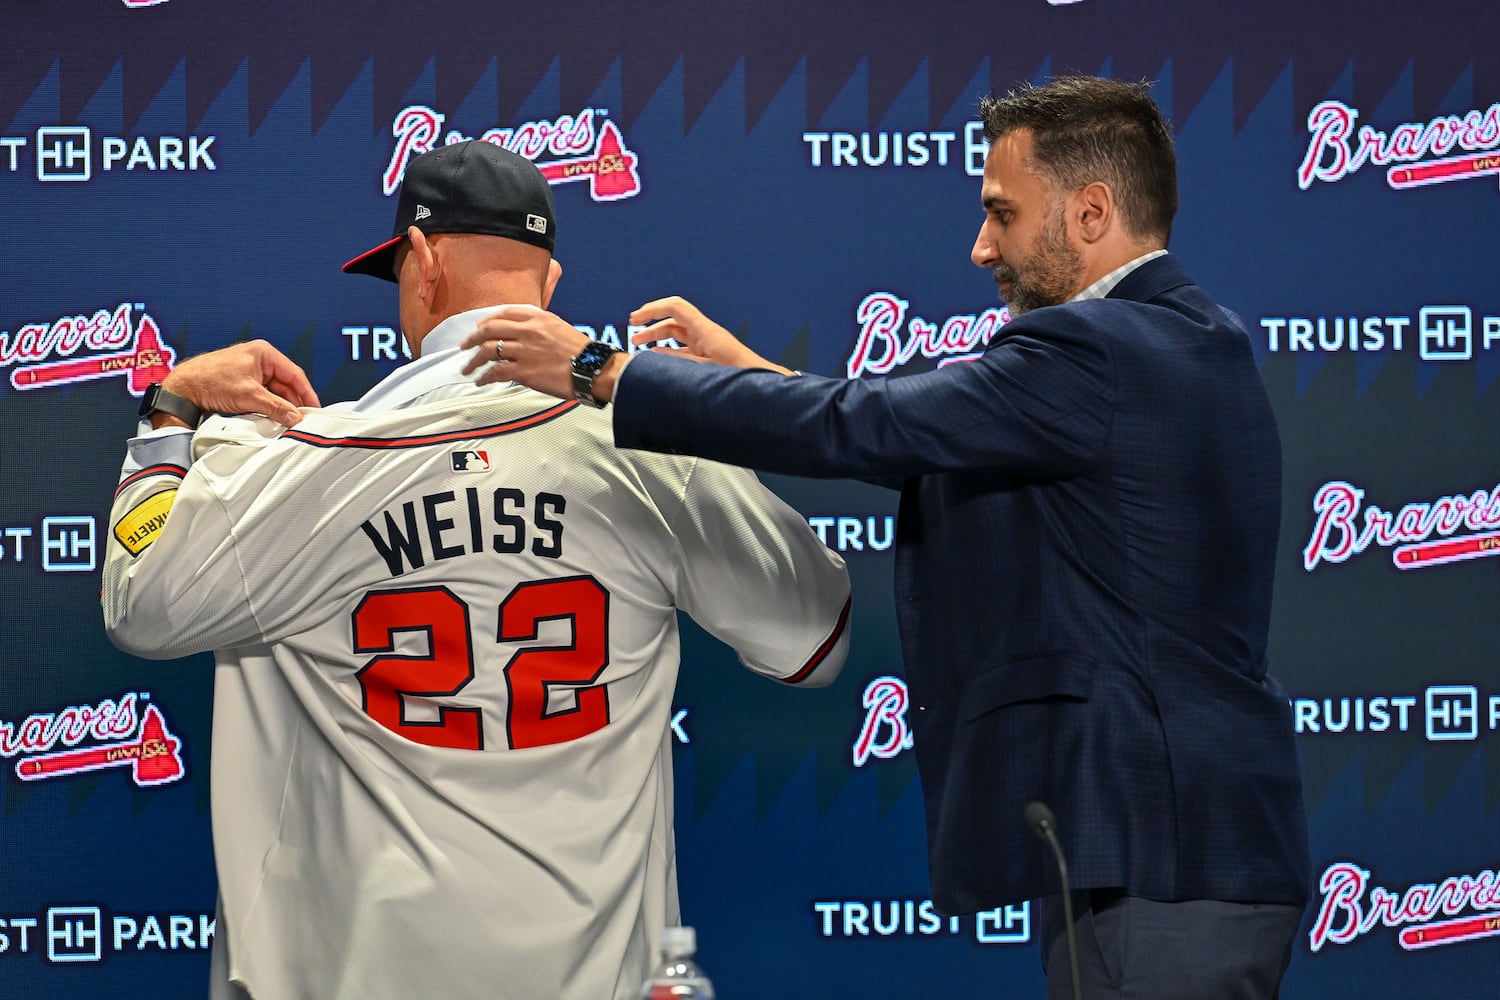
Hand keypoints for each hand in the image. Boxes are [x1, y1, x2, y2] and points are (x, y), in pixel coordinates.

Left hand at [162, 340, 320, 427]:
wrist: (182, 388)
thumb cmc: (211, 381)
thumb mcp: (249, 395)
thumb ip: (276, 407)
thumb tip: (296, 418)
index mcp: (264, 353)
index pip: (294, 375)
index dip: (306, 394)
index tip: (314, 410)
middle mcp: (259, 359)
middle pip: (285, 384)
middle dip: (293, 402)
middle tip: (302, 420)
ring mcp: (250, 371)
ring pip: (274, 391)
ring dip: (280, 406)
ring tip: (287, 422)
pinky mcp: (242, 383)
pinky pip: (263, 395)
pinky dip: (268, 406)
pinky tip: (273, 418)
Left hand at [461, 305, 595, 400]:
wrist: (593, 369)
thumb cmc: (581, 352)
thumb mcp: (560, 328)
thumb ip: (539, 327)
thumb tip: (523, 335)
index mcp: (538, 318)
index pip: (504, 313)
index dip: (487, 321)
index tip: (479, 328)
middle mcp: (528, 330)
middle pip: (489, 329)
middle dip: (472, 338)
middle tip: (464, 346)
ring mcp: (524, 350)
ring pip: (488, 351)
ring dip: (473, 360)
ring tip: (467, 368)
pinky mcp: (524, 371)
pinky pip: (496, 372)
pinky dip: (485, 376)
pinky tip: (480, 381)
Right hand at [629, 296, 790, 373]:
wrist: (760, 383)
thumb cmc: (738, 375)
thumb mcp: (703, 369)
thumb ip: (677, 361)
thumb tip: (654, 355)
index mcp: (704, 330)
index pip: (675, 307)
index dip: (653, 309)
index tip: (636, 318)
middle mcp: (705, 333)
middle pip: (672, 320)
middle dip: (651, 324)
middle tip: (633, 332)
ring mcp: (706, 344)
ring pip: (677, 334)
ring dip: (658, 338)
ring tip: (640, 347)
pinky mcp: (708, 355)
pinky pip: (684, 348)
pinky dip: (669, 351)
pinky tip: (659, 360)